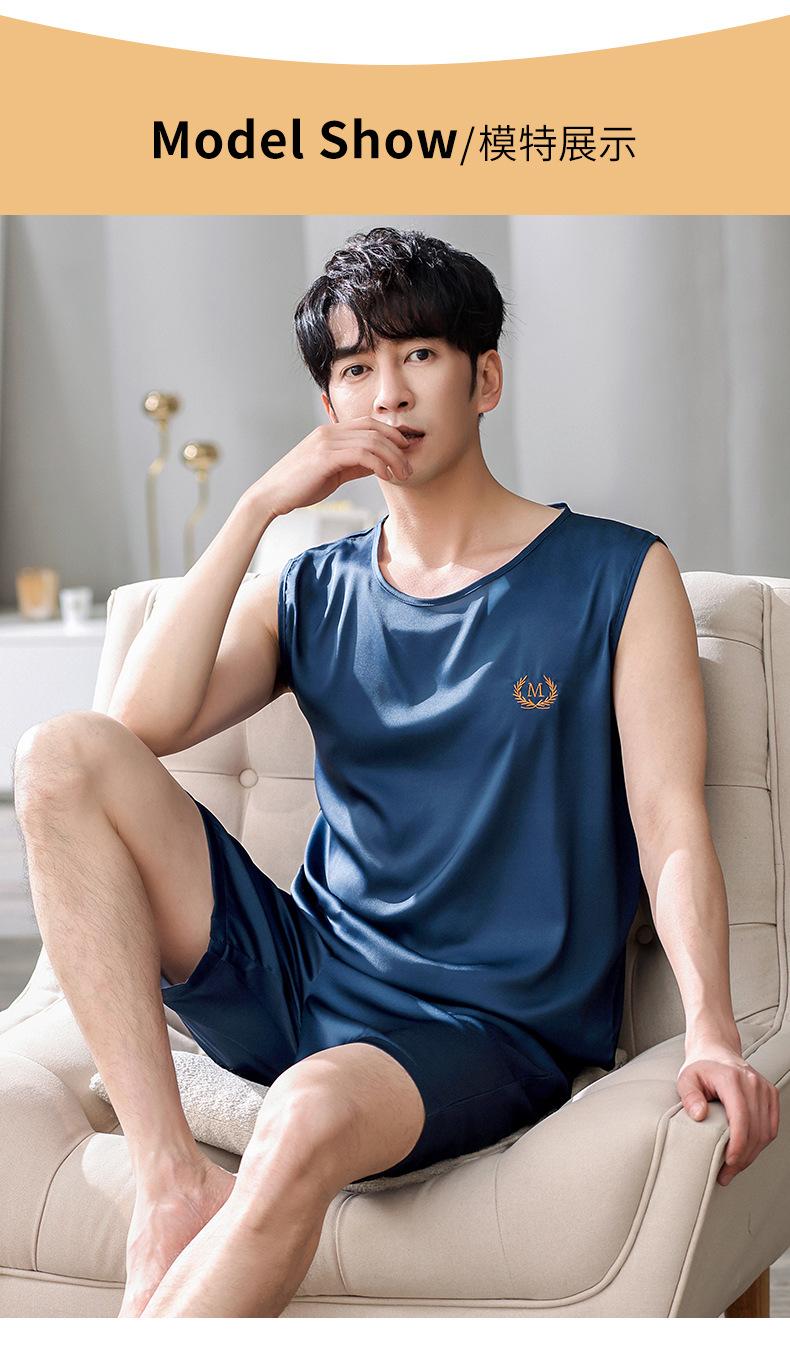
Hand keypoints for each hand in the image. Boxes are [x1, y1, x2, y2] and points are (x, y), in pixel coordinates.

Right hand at [251, 416, 413, 517]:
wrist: (271, 495)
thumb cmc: (299, 486)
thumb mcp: (332, 473)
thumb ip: (353, 465)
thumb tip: (377, 466)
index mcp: (330, 432)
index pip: (368, 423)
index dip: (391, 433)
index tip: (406, 450)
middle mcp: (329, 431)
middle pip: (374, 429)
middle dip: (398, 446)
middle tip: (410, 466)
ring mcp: (327, 442)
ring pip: (372, 441)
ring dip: (393, 458)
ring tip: (403, 475)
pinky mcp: (325, 456)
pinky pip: (362, 454)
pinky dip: (379, 464)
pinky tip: (386, 476)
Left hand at [676, 1043, 779, 1185]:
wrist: (716, 1050)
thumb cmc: (700, 1067)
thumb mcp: (686, 1078)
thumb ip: (689, 1096)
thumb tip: (699, 1115)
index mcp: (732, 1079)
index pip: (741, 1118)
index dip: (737, 1145)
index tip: (728, 1162)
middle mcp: (752, 1083)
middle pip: (755, 1130)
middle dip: (742, 1157)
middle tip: (726, 1173)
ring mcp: (764, 1089)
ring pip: (765, 1131)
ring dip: (751, 1154)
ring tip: (734, 1167)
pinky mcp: (770, 1095)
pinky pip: (771, 1126)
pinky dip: (761, 1143)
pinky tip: (747, 1152)